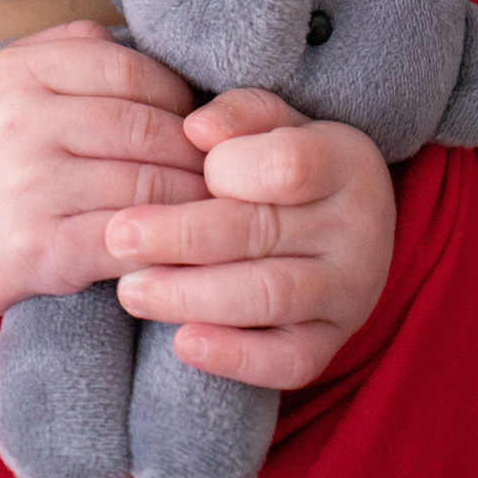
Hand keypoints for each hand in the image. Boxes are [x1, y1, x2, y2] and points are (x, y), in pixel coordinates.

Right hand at [0, 22, 207, 315]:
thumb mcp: (7, 77)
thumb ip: (72, 47)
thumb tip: (153, 47)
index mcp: (16, 71)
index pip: (129, 69)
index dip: (178, 95)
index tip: (197, 121)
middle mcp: (19, 122)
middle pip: (145, 127)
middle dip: (197, 152)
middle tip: (225, 168)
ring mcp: (27, 186)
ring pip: (146, 185)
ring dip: (194, 200)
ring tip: (216, 207)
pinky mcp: (36, 249)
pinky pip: (125, 241)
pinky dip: (165, 244)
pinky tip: (181, 246)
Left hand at [106, 88, 394, 390]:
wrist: (344, 224)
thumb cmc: (287, 162)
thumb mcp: (272, 124)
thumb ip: (239, 115)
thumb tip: (195, 128)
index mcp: (346, 162)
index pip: (288, 165)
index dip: (228, 168)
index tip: (184, 166)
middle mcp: (359, 229)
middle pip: (263, 232)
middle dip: (179, 236)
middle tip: (118, 236)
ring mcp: (350, 292)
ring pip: (269, 296)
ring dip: (191, 296)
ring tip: (131, 290)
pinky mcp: (331, 342)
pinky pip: (288, 362)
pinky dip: (234, 356)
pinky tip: (183, 343)